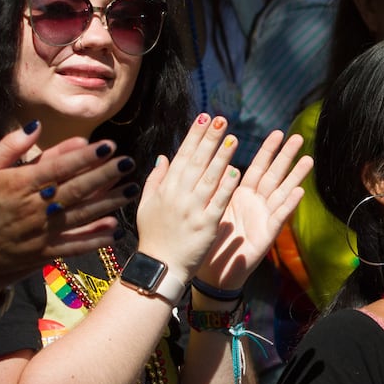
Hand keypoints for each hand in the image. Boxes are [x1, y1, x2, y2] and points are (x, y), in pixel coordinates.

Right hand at [0, 124, 129, 284]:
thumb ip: (8, 146)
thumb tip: (35, 125)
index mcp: (18, 184)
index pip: (59, 167)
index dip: (85, 156)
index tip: (108, 146)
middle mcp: (33, 208)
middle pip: (76, 189)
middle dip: (106, 175)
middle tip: (130, 164)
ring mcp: (39, 232)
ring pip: (80, 216)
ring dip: (108, 204)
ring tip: (131, 191)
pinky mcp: (40, 253)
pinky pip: (72, 246)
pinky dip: (94, 240)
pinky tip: (114, 232)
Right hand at [135, 114, 242, 280]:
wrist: (160, 266)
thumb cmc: (154, 236)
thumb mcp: (147, 205)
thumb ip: (156, 180)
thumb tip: (163, 157)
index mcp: (166, 189)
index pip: (182, 156)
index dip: (194, 135)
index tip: (204, 117)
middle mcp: (179, 196)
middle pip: (197, 162)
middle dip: (209, 139)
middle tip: (221, 120)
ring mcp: (193, 210)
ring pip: (209, 178)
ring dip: (221, 157)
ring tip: (232, 138)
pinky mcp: (206, 225)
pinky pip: (218, 202)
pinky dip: (226, 187)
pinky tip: (236, 171)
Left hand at [200, 130, 311, 291]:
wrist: (212, 272)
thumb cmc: (211, 240)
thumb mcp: (211, 207)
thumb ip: (217, 186)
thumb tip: (213, 160)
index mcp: (241, 195)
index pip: (257, 167)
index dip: (268, 151)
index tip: (278, 132)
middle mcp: (256, 204)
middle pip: (274, 175)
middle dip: (286, 156)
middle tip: (299, 137)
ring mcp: (264, 219)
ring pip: (282, 193)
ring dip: (295, 177)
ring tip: (308, 159)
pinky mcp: (266, 236)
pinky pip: (278, 218)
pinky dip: (288, 205)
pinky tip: (299, 192)